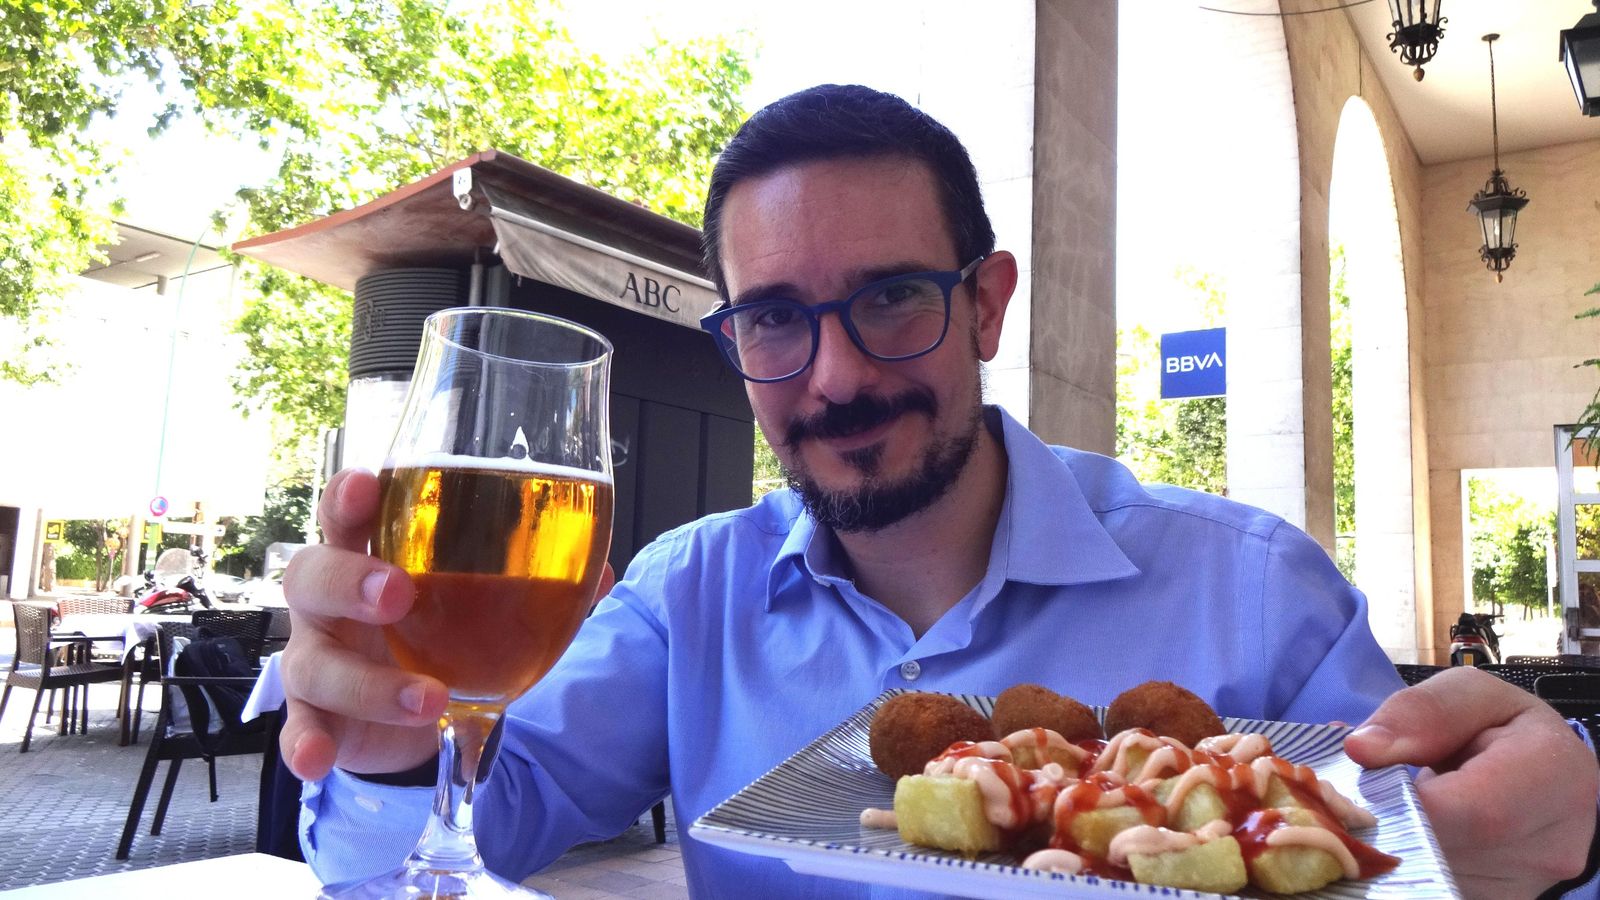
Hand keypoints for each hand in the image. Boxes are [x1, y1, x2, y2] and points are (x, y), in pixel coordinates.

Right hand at [278, 468, 618, 781]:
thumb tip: (601, 574)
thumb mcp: (489, 601)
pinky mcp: (319, 715)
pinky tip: (318, 760)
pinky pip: (299, 729)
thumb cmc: (448, 626)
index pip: (348, 512)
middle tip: (398, 594)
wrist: (424, 705)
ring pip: (314, 661)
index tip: (367, 485)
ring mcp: (318, 657)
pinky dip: (305, 744)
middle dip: (350, 580)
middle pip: (313, 575)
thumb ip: (540, 582)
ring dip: (369, 682)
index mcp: (371, 554)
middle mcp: (332, 601)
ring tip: (428, 698)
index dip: (349, 496)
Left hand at [1345, 667, 1596, 898]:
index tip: (1373, 783)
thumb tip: (1363, 749)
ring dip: (1399, 845)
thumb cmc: (1503, 728)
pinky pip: (1436, 890)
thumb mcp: (1471, 695)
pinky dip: (1410, 865)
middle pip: (1448, 849)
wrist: (1545, 775)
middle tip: (1369, 793)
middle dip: (1392, 821)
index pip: (1475, 811)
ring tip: (1394, 808)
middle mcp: (1554, 842)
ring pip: (1436, 877)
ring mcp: (1529, 884)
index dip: (1410, 803)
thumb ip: (1421, 712)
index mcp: (1559, 775)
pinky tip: (1408, 834)